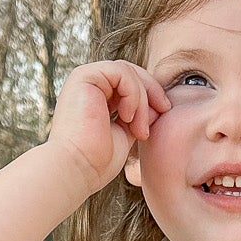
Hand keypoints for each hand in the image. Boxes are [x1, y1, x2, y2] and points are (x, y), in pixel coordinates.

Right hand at [47, 62, 170, 194]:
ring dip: (142, 99)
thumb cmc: (97, 162)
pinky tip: (127, 117)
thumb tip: (158, 105)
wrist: (77, 169)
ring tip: (139, 129)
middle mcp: (89, 84)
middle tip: (162, 111)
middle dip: (152, 90)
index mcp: (97, 96)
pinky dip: (132, 93)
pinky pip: (121, 72)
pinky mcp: (84, 76)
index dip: (151, 94)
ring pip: (128, 72)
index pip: (130, 82)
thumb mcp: (125, 134)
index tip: (162, 114)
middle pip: (131, 72)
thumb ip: (137, 117)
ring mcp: (85, 78)